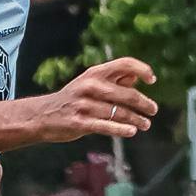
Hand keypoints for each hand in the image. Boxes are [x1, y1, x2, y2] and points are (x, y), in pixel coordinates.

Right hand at [37, 56, 156, 141]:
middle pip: (127, 93)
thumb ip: (113, 80)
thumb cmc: (73, 99)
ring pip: (119, 112)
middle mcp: (90, 86)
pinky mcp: (80, 122)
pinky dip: (121, 129)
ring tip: (145, 124)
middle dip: (144, 104)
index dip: (142, 69)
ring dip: (136, 119)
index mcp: (94, 73)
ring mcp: (84, 104)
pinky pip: (107, 126)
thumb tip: (135, 77)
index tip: (152, 80)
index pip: (124, 64)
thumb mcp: (90, 84)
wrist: (42, 115)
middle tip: (153, 110)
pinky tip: (132, 131)